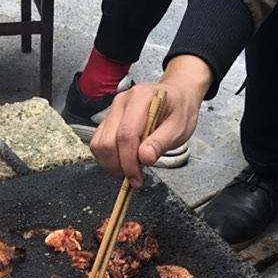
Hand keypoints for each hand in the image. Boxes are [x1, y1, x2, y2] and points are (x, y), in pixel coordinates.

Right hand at [90, 55, 213, 187]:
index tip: (137, 179)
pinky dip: (108, 158)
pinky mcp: (108, 121)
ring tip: (129, 169)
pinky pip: (98, 143)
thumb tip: (144, 157)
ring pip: (99, 144)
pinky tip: (123, 162)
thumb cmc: (178, 111)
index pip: (125, 135)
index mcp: (141, 99)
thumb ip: (160, 143)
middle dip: (118, 166)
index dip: (129, 162)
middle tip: (134, 177)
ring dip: (110, 164)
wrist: (176, 98)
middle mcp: (122, 102)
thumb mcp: (178, 128)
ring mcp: (113, 111)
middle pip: (107, 142)